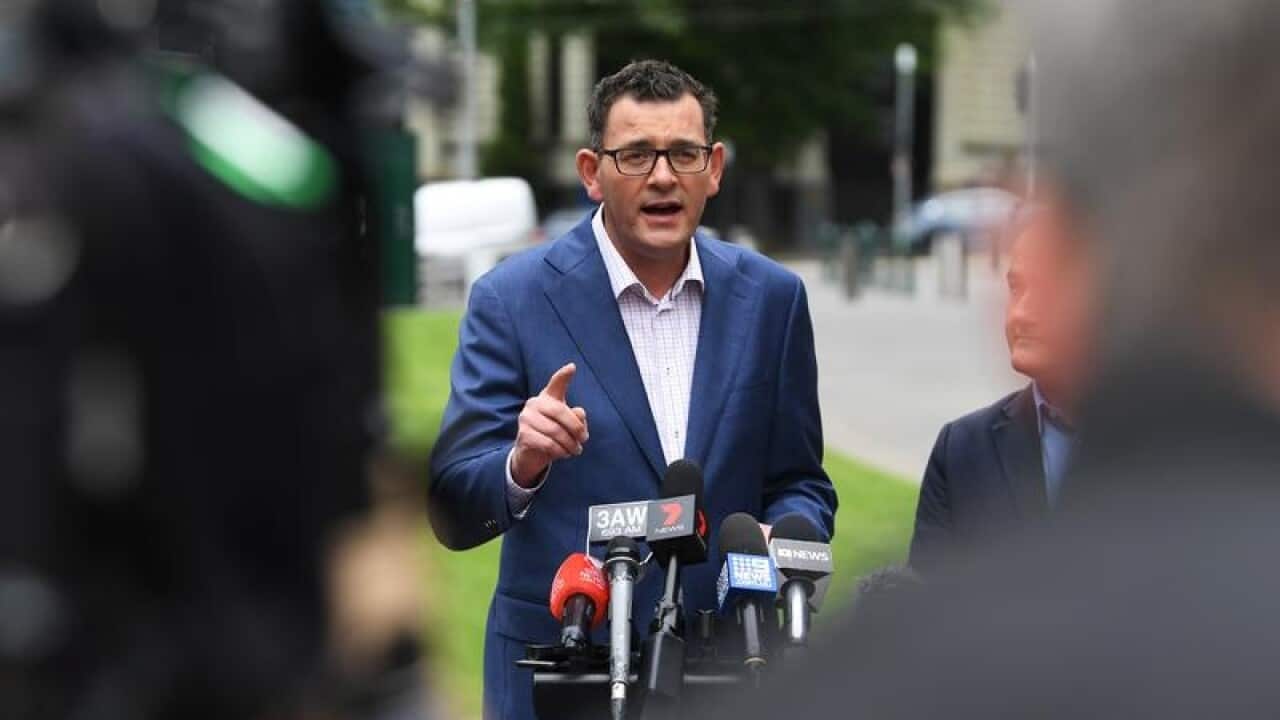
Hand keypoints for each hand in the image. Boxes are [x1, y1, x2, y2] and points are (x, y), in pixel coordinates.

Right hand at [511, 363, 588, 487]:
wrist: (531, 455)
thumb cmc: (553, 435)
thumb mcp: (568, 426)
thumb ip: (576, 419)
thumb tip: (579, 413)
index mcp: (547, 397)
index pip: (556, 384)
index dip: (563, 376)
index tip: (572, 367)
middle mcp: (534, 403)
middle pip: (560, 412)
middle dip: (576, 428)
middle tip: (584, 440)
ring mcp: (526, 418)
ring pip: (555, 431)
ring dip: (570, 444)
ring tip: (575, 450)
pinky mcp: (523, 435)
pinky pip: (548, 444)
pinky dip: (560, 451)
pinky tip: (563, 453)